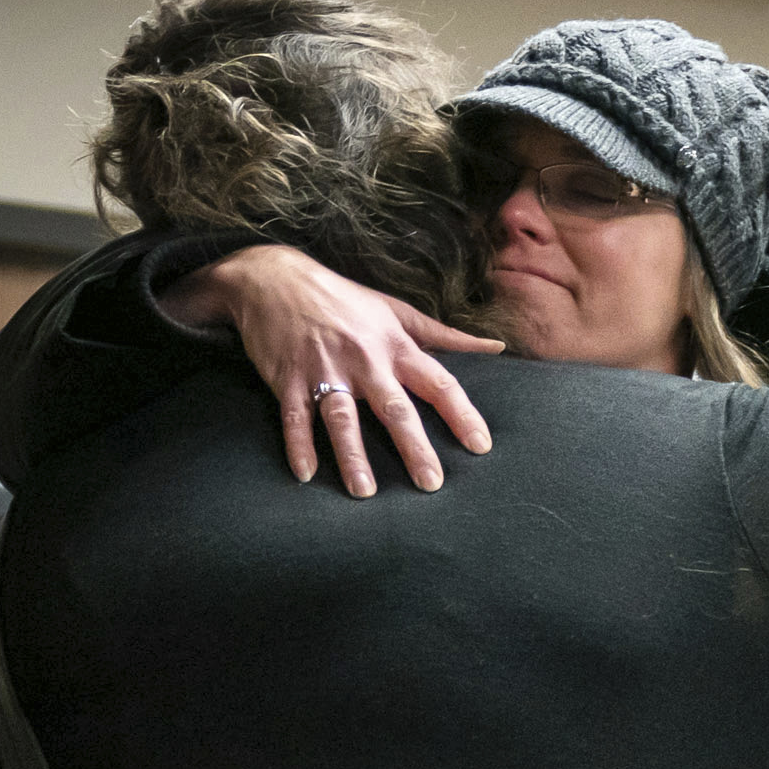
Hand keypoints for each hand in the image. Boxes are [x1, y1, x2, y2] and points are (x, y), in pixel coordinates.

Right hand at [174, 244, 500, 495]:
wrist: (272, 277)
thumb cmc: (343, 298)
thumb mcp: (396, 310)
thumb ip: (445, 336)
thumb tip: (495, 346)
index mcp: (394, 345)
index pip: (438, 383)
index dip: (462, 414)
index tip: (481, 446)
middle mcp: (363, 360)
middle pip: (394, 408)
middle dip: (414, 447)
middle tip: (431, 483)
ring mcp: (323, 370)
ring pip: (341, 418)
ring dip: (352, 455)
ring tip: (365, 491)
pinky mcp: (287, 378)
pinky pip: (294, 416)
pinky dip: (298, 445)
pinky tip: (306, 473)